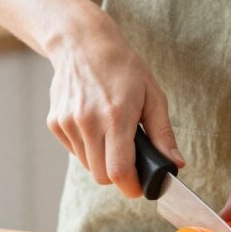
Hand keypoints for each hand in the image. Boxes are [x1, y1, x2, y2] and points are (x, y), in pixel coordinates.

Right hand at [46, 16, 183, 197]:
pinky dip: (87, 147)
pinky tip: (94, 124)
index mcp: (116, 116)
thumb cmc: (122, 68)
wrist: (82, 44)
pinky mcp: (55, 123)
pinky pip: (74, 151)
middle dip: (118, 175)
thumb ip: (163, 133)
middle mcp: (88, 122)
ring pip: (87, 166)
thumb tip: (175, 164)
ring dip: (102, 160)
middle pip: (101, 176)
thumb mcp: (152, 95)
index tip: (140, 187)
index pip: (118, 171)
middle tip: (129, 158)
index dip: (131, 186)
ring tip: (111, 133)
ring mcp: (68, 123)